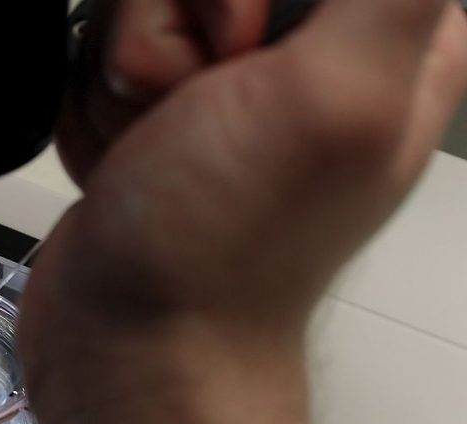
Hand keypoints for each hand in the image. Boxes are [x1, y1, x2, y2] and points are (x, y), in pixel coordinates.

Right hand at [22, 0, 465, 423]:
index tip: (239, 48)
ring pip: (134, 4)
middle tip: (193, 108)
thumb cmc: (222, 250)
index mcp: (385, 35)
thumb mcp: (336, 95)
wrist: (130, 336)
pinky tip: (123, 162)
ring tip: (153, 147)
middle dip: (167, 30)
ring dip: (119, 80)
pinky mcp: (151, 109)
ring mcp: (218, 82)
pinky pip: (94, 54)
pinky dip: (92, 109)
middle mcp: (303, 52)